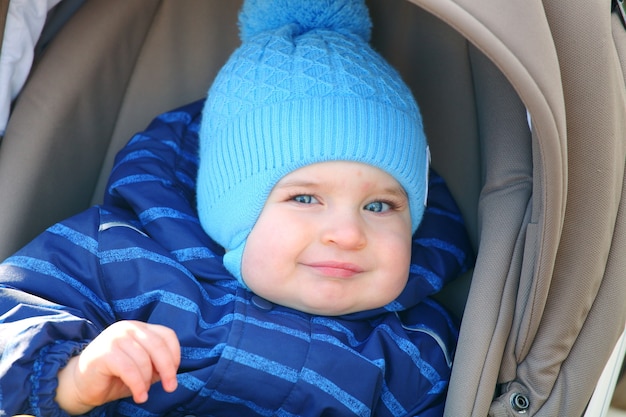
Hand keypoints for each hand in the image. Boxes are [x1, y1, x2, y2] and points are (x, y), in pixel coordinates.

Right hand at [55, 321, 179, 414]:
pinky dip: (138, 385)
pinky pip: (129, 370)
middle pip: (158, 346)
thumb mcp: (142, 367)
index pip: (167, 336)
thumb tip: (171, 371)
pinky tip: (139, 396)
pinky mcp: (104, 353)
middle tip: (170, 387)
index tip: (173, 374)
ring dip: (148, 381)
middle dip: (168, 369)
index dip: (175, 356)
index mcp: (139, 328)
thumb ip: (157, 364)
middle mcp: (127, 328)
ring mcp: (114, 338)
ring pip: (144, 360)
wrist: (81, 384)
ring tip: (144, 393)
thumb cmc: (115, 375)